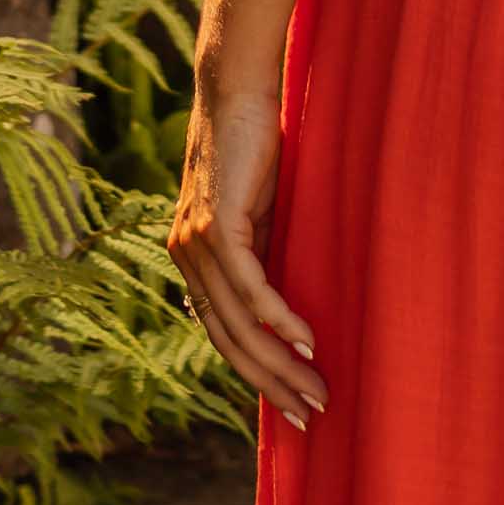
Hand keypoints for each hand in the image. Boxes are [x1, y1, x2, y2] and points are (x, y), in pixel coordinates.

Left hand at [167, 85, 328, 426]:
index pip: (223, 333)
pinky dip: (279, 318)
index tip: (293, 405)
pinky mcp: (216, 224)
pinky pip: (250, 286)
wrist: (236, 90)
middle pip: (229, 341)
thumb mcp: (260, 213)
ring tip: (318, 389)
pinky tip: (307, 342)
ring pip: (240, 323)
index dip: (258, 374)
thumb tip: (284, 307)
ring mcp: (196, 243)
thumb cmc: (256, 147)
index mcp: (193, 260)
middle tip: (312, 414)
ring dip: (281, 363)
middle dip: (271, 384)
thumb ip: (262, 256)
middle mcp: (185, 258)